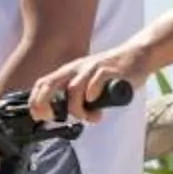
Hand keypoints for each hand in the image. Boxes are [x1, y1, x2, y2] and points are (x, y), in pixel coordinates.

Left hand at [30, 46, 147, 124]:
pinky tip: (96, 103)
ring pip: (74, 88)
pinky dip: (92, 93)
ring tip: (89, 117)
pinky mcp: (110, 70)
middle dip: (44, 102)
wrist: (137, 55)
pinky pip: (97, 80)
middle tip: (50, 118)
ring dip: (77, 108)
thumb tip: (71, 118)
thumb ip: (79, 99)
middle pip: (51, 83)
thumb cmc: (111, 74)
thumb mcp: (88, 83)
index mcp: (69, 72)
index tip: (38, 116)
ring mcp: (92, 68)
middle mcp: (77, 68)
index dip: (35, 100)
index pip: (43, 83)